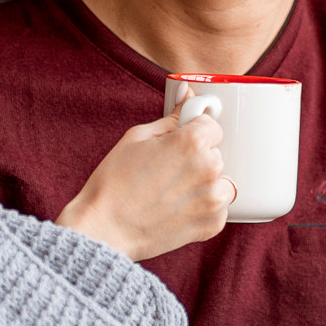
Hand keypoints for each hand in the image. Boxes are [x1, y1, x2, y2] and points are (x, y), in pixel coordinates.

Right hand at [56, 110, 229, 260]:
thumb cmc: (114, 183)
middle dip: (197, 159)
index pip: (211, 125)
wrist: (104, 230)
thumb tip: (189, 95)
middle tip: (166, 171)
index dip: (193, 133)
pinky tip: (177, 209)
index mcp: (192, 141)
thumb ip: (171, 117)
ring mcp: (213, 199)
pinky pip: (219, 207)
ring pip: (221, 181)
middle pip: (216, 153)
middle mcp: (208, 168)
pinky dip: (203, 208)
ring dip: (204, 184)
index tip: (179, 143)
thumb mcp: (138, 137)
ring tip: (172, 192)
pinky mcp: (213, 224)